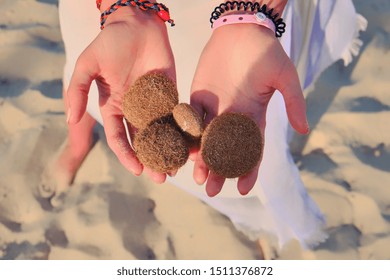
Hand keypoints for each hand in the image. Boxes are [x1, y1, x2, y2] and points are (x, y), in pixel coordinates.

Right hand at [66, 8, 175, 182]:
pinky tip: (190, 145)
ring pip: (161, 133)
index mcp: (114, 107)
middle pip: (142, 141)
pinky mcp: (171, 95)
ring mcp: (154, 104)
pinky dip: (182, 131)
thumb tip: (69, 118)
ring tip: (177, 167)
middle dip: (150, 160)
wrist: (137, 23)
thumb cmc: (110, 42)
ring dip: (168, 151)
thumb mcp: (87, 64)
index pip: (118, 137)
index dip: (126, 155)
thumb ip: (77, 90)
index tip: (137, 170)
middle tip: (161, 177)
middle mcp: (134, 110)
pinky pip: (177, 116)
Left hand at [190, 24, 308, 196]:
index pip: (252, 149)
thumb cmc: (267, 51)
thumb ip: (293, 102)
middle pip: (226, 150)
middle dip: (220, 171)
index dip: (248, 169)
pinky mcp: (198, 97)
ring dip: (201, 159)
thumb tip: (304, 130)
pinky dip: (186, 135)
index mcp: (254, 117)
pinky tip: (182, 150)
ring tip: (196, 177)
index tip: (243, 189)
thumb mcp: (285, 77)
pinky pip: (190, 119)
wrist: (241, 30)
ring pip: (206, 139)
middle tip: (211, 191)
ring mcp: (215, 109)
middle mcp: (233, 118)